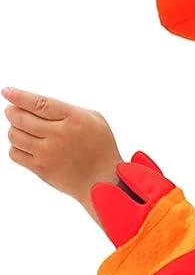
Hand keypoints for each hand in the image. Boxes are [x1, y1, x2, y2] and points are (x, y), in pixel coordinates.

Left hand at [3, 85, 123, 222]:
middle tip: (13, 111)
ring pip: (14, 135)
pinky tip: (26, 146)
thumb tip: (38, 104)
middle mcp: (59, 135)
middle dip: (12, 111)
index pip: (38, 103)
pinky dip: (16, 147)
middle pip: (20, 117)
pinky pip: (15, 153)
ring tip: (22, 130)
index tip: (7, 92)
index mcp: (73, 119)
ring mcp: (48, 154)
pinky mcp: (41, 169)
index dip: (18, 96)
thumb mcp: (94, 119)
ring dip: (14, 129)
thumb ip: (67, 109)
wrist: (104, 182)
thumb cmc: (101, 148)